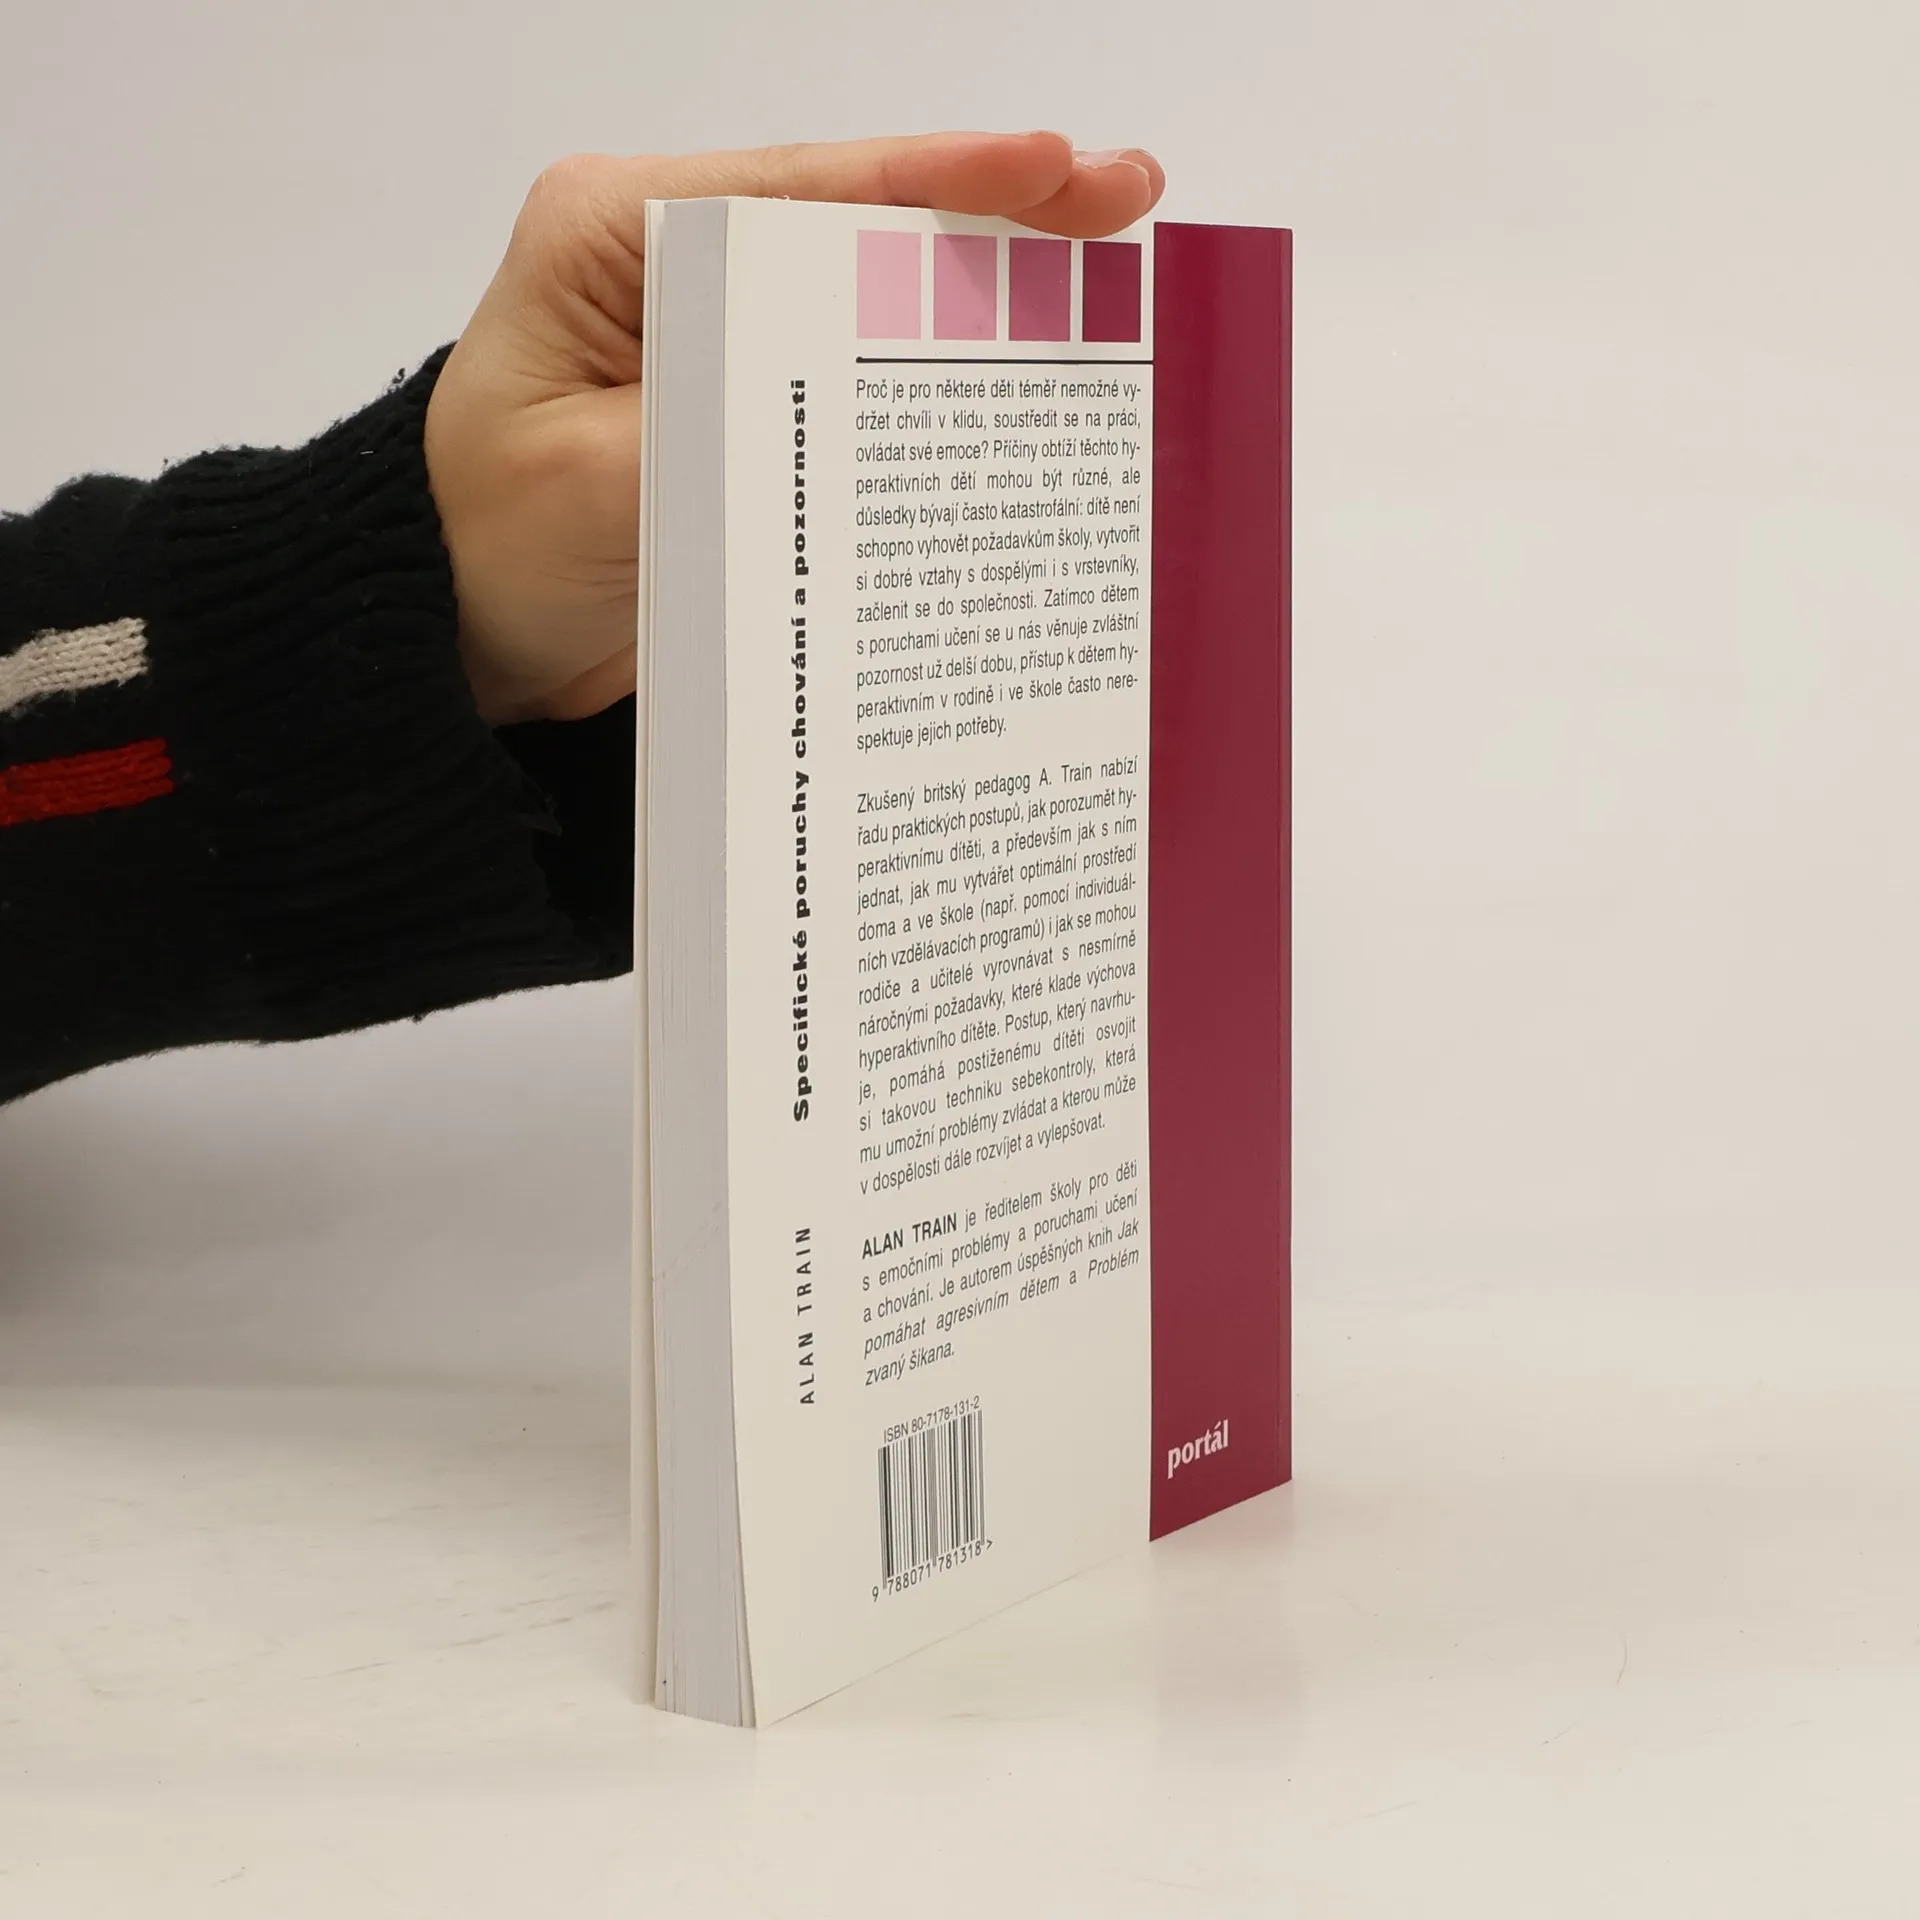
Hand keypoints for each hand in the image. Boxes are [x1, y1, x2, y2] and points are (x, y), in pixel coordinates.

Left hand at [423, 132, 1165, 724]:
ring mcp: (717, 336)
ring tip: (1110, 288)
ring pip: (872, 298)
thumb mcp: (591, 488)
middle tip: (1128, 204)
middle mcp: (674, 264)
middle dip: (995, 218)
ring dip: (986, 297)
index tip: (1056, 169)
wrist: (457, 638)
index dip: (938, 179)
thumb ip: (716, 432)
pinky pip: (853, 382)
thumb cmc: (488, 548)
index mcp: (615, 235)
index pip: (802, 190)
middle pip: (860, 225)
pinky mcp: (744, 409)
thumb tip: (847, 409)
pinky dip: (938, 385)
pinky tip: (1024, 385)